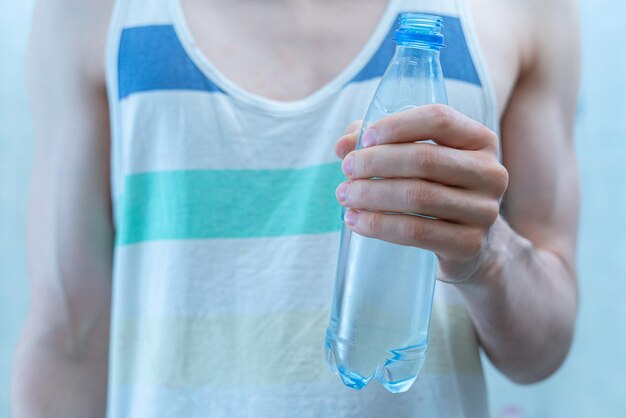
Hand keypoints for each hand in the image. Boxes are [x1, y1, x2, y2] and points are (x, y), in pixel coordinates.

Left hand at [335, 104, 508, 282]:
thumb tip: (343, 145)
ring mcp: (484, 211)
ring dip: (372, 195)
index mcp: (479, 140)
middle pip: (425, 159)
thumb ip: (379, 144)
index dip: (397, 125)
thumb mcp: (415, 161)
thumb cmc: (435, 190)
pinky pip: (416, 231)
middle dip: (376, 162)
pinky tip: (356, 221)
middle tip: (346, 169)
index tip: (364, 139)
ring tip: (345, 196)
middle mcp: (490, 172)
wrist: (468, 244)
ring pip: (418, 196)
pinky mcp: (469, 244)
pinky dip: (379, 225)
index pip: (439, 120)